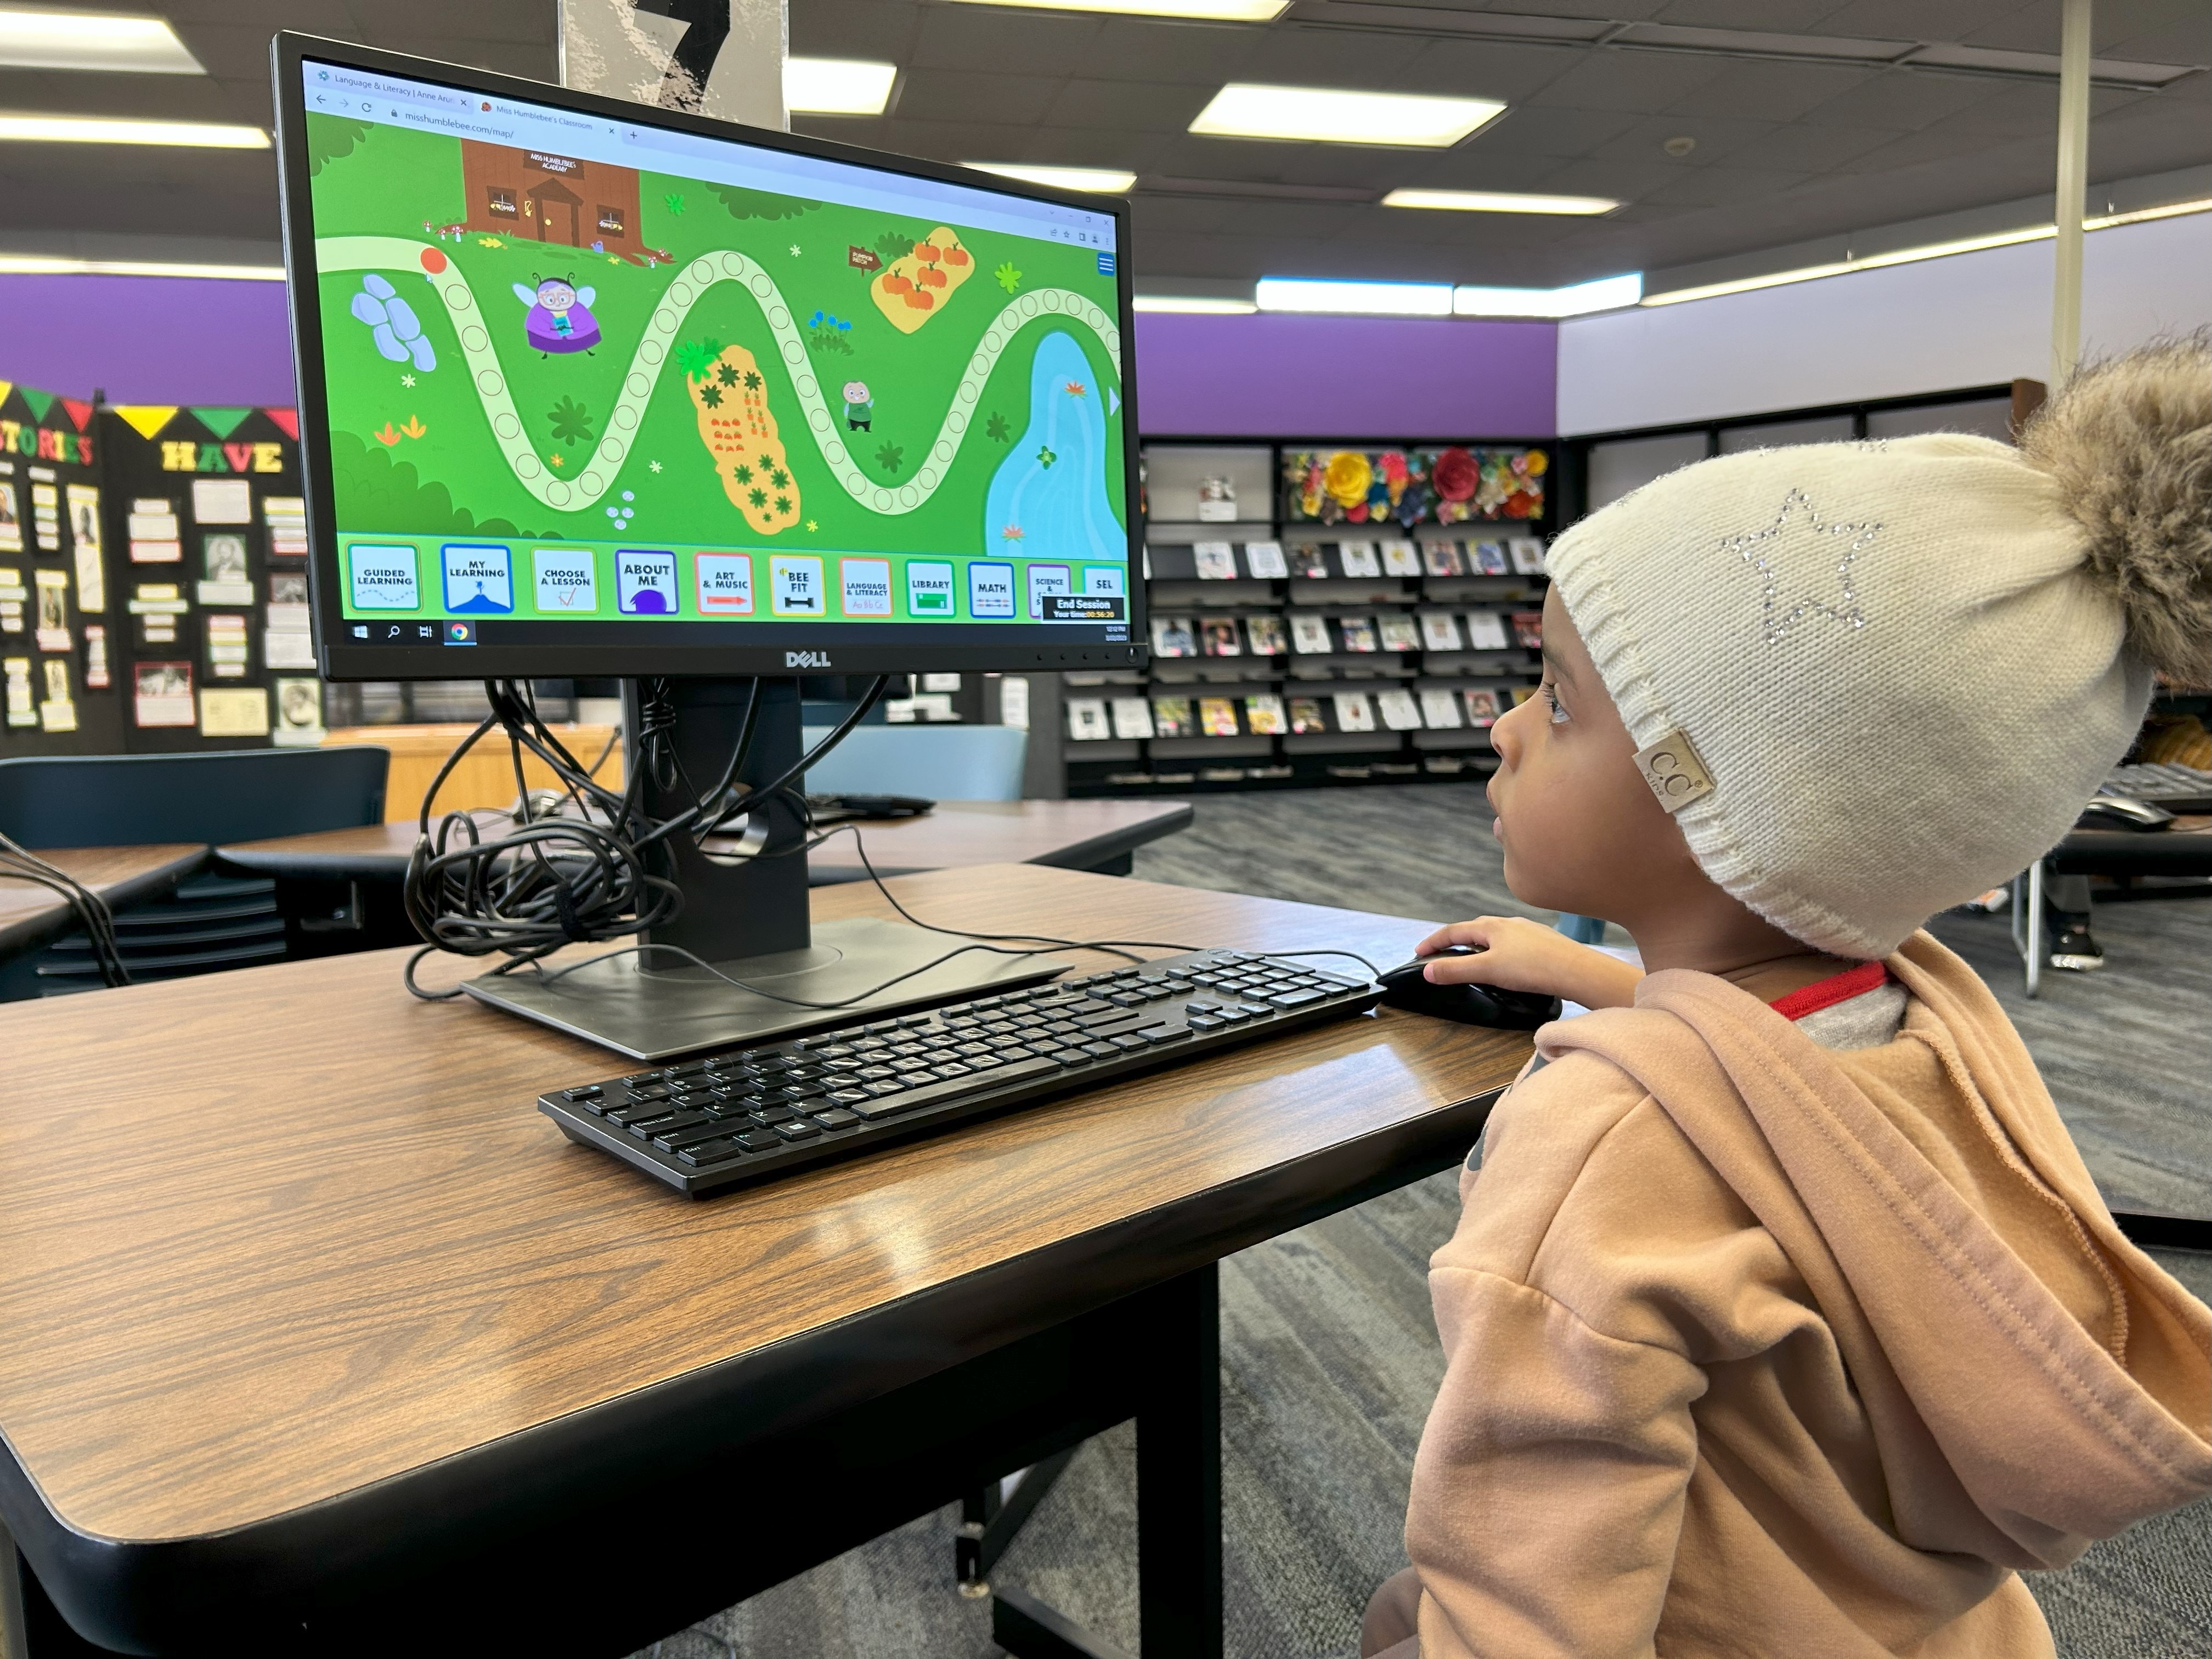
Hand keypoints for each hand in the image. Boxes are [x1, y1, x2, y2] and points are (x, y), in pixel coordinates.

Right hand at [1414, 916, 1642, 1010]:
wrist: (1578, 970)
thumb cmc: (1534, 968)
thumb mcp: (1488, 970)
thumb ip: (1457, 970)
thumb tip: (1428, 970)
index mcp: (1491, 926)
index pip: (1453, 930)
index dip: (1434, 941)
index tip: (1419, 952)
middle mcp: (1508, 923)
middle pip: (1474, 928)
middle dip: (1455, 940)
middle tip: (1442, 954)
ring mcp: (1527, 930)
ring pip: (1495, 935)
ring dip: (1478, 944)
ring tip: (1471, 958)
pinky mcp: (1543, 942)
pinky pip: (1512, 943)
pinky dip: (1498, 950)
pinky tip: (1506, 963)